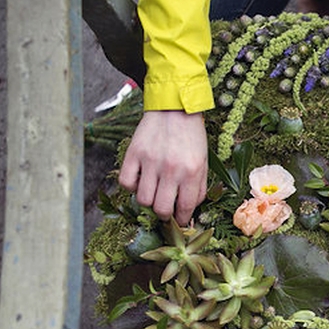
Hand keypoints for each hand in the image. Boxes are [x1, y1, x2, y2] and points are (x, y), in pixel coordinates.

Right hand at [118, 110, 207, 225]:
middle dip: (164, 214)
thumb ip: (199, 187)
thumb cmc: (191, 137)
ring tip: (153, 192)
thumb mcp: (203, 162)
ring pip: (143, 200)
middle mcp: (170, 169)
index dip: (181, 219)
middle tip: (164, 208)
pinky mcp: (134, 153)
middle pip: (161, 209)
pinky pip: (126, 183)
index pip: (185, 208)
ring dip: (148, 201)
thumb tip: (189, 210)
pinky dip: (131, 186)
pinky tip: (140, 180)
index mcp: (191, 172)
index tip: (178, 220)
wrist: (175, 108)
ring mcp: (150, 162)